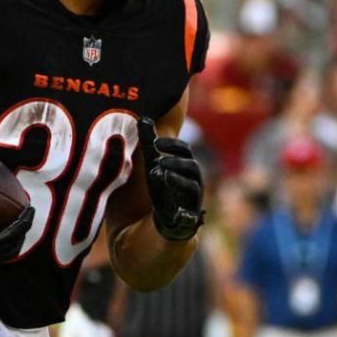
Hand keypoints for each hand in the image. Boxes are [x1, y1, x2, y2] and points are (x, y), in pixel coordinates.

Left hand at [137, 118, 203, 240]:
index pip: (184, 151)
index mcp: (185, 165)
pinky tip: (174, 211)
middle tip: (159, 160)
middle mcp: (193, 181)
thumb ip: (149, 142)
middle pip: (192, 167)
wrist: (166, 218)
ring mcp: (192, 200)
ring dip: (178, 181)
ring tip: (162, 176)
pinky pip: (190, 215)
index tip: (156, 143)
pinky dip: (185, 213)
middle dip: (177, 162)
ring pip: (192, 188)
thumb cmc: (162, 185)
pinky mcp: (189, 218)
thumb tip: (143, 118)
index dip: (172, 145)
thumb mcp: (153, 164)